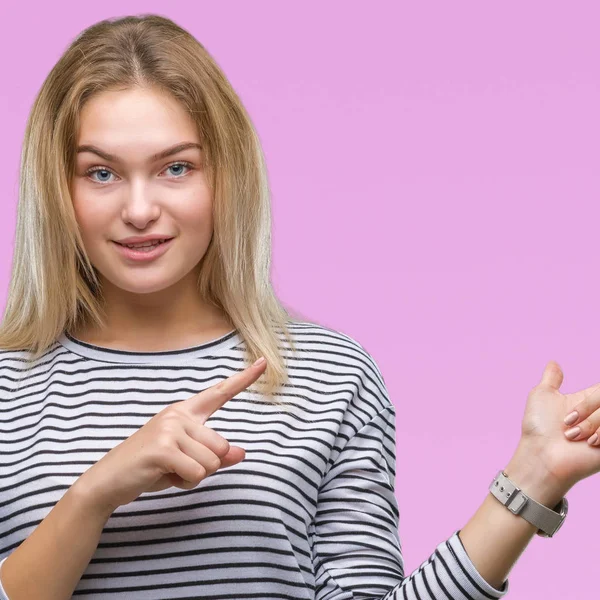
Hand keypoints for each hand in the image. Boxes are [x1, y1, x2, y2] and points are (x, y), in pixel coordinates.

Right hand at [74, 357, 267, 516]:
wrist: (107, 481)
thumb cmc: (150, 468)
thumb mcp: (186, 460)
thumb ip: (215, 456)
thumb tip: (242, 452)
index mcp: (185, 412)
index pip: (219, 393)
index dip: (243, 379)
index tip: (263, 363)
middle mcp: (179, 414)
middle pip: (222, 447)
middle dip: (204, 467)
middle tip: (176, 467)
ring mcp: (170, 428)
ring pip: (212, 463)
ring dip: (193, 477)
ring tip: (168, 471)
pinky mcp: (163, 448)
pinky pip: (197, 473)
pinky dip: (184, 483)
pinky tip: (163, 476)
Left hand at [518, 360, 599, 492]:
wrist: (541, 456)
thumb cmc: (538, 427)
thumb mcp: (542, 396)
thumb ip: (551, 379)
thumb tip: (554, 362)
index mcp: (588, 401)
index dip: (592, 399)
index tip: (570, 414)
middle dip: (587, 410)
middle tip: (567, 424)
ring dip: (591, 424)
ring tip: (573, 437)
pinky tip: (589, 445)